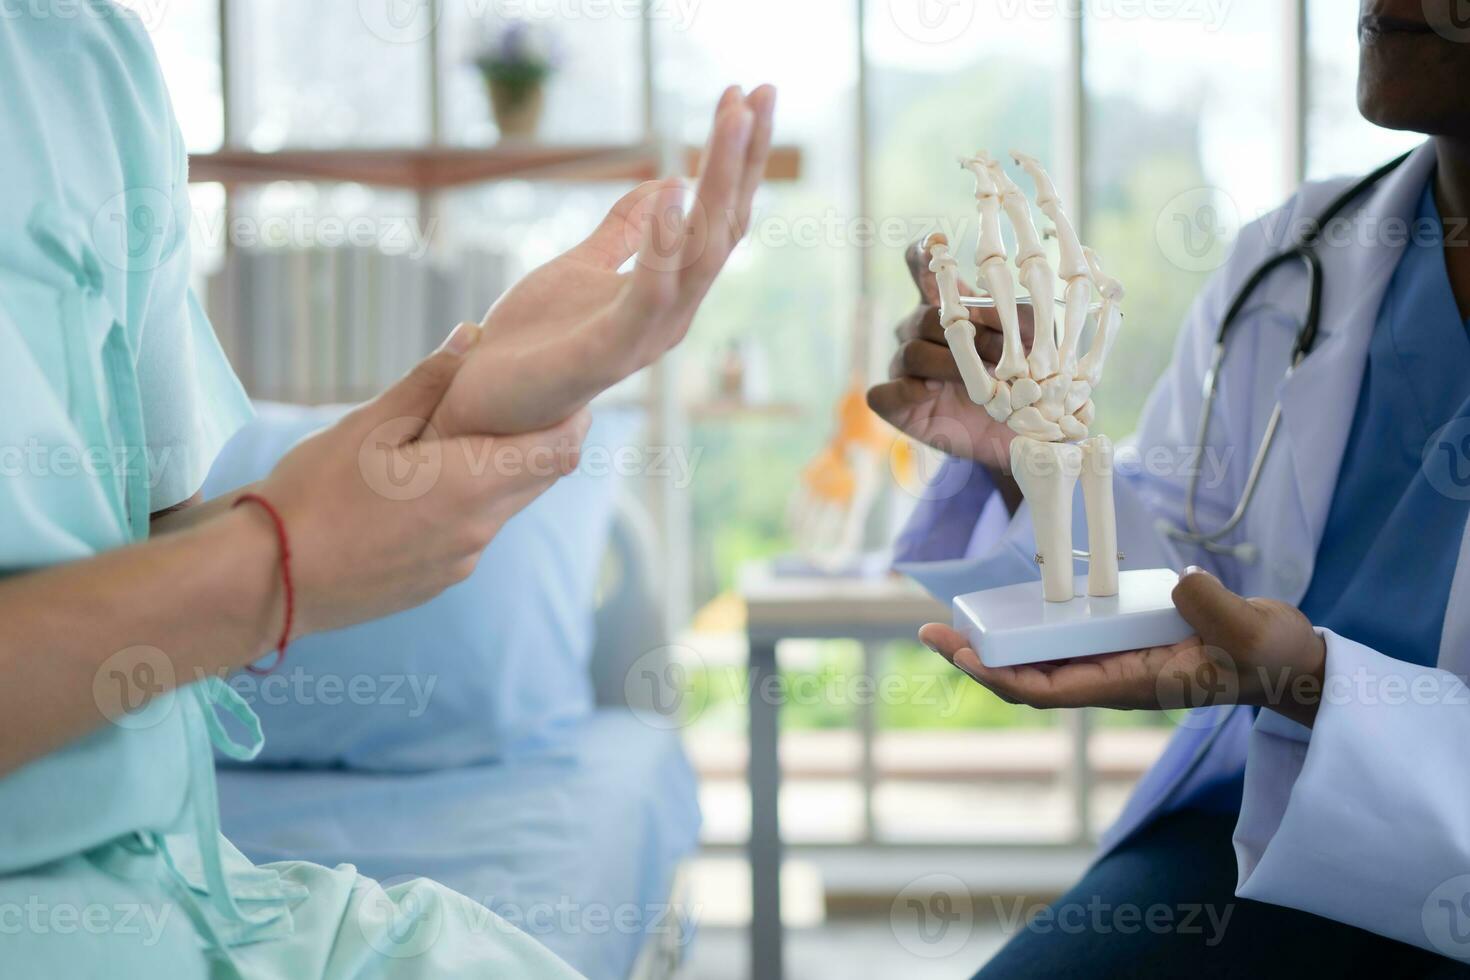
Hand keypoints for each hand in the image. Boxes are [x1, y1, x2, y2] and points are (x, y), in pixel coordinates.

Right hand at [253, 325, 588, 637]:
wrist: (266, 584)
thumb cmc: (312, 497)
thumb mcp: (367, 426)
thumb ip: (429, 382)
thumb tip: (473, 336)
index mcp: (472, 485)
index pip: (560, 450)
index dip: (573, 417)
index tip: (563, 388)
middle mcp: (480, 529)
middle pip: (541, 477)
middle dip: (539, 437)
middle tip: (516, 400)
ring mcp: (461, 561)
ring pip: (505, 506)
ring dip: (498, 471)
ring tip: (459, 437)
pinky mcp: (439, 580)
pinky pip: (473, 533)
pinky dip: (468, 503)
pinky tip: (423, 485)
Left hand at [433, 84, 776, 437]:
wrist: (484, 404)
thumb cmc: (533, 343)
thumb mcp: (581, 266)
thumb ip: (624, 232)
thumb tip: (667, 186)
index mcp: (669, 294)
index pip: (716, 218)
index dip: (735, 160)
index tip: (747, 96)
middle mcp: (671, 315)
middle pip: (723, 227)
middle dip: (743, 157)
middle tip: (762, 90)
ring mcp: (645, 336)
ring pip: (701, 252)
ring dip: (719, 182)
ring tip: (733, 119)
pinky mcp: (607, 352)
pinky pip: (648, 293)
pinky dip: (666, 244)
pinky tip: (675, 193)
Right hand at [866, 238, 1034, 473]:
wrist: (1013, 441)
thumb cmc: (1021, 387)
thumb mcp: (1036, 351)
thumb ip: (1029, 327)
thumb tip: (1028, 319)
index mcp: (948, 307)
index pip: (922, 266)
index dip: (923, 253)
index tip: (938, 242)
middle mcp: (919, 329)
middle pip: (927, 315)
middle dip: (969, 334)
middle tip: (1003, 355)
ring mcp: (903, 366)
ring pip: (912, 351)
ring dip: (950, 367)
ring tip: (981, 388)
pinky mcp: (895, 402)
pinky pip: (883, 392)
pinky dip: (904, 393)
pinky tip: (927, 397)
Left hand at [919, 567, 1328, 726]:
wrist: (1291, 660)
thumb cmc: (1273, 653)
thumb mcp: (1254, 630)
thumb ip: (1217, 609)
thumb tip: (1182, 583)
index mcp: (1135, 683)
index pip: (1050, 689)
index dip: (999, 675)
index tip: (959, 654)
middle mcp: (1117, 676)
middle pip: (1031, 678)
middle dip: (979, 659)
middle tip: (930, 631)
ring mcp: (1119, 660)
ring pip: (1044, 660)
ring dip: (999, 644)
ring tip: (954, 621)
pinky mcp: (1127, 641)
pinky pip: (1067, 640)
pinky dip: (1033, 627)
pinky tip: (1012, 607)